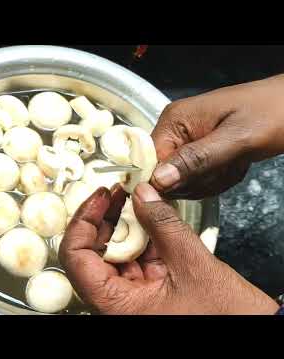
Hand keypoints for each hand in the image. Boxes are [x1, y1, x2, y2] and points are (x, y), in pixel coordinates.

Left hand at [59, 184, 278, 314]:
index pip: (76, 258)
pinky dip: (138, 237)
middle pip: (91, 253)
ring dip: (120, 225)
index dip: (82, 222)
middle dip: (102, 218)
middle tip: (115, 192)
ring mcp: (131, 297)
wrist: (255, 331)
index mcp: (116, 304)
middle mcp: (117, 303)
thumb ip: (164, 225)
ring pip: (112, 254)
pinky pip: (133, 260)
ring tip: (130, 198)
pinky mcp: (147, 292)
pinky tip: (145, 216)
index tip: (99, 198)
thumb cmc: (226, 315)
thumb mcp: (193, 264)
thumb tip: (142, 194)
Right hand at [150, 74, 283, 198]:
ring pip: (182, 182)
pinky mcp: (199, 152)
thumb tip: (159, 179)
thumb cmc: (273, 112)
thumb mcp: (236, 139)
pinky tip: (233, 165)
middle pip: (165, 176)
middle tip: (225, 168)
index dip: (168, 180)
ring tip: (233, 163)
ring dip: (210, 181)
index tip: (195, 182)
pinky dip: (217, 179)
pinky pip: (196, 179)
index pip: (150, 160)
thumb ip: (196, 159)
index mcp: (175, 120)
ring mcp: (187, 142)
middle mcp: (175, 130)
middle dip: (197, 181)